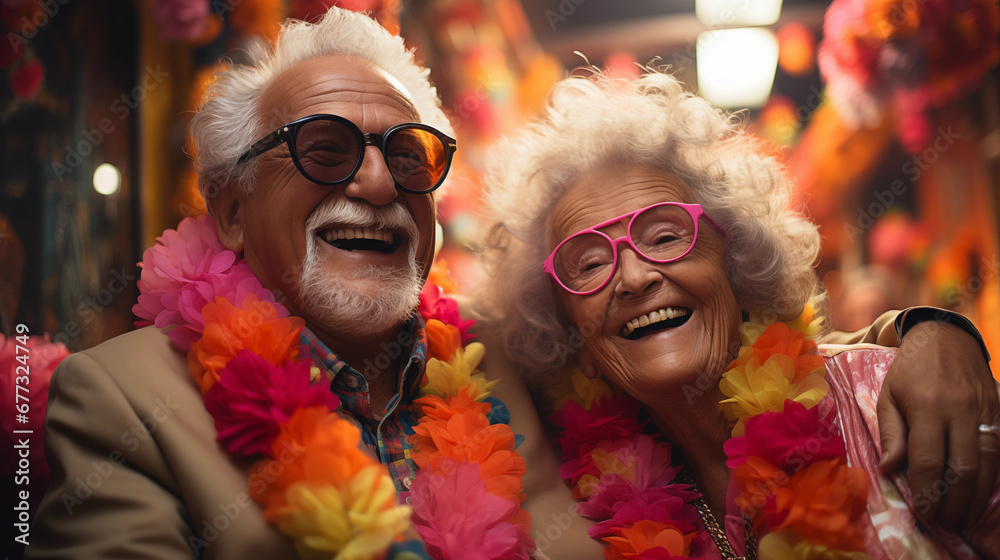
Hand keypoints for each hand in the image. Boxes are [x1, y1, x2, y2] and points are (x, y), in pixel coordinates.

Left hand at [877, 320, 998, 528]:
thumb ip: (890, 433)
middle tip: (944, 521)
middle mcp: (960, 411)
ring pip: (987, 463)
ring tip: (963, 516)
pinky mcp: (998, 411)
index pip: (929, 460)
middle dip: (954, 502)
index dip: (927, 492)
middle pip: (963, 468)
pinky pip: (997, 450)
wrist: (946, 337)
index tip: (924, 511)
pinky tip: (980, 493)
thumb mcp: (888, 395)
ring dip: (976, 496)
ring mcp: (984, 411)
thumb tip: (890, 469)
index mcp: (927, 407)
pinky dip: (990, 476)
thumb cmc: (910, 369)